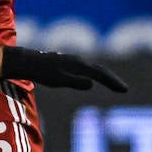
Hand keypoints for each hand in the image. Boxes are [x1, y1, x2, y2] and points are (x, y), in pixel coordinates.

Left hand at [0, 46, 127, 92]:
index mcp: (78, 65)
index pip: (100, 74)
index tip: (124, 90)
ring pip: (93, 69)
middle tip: (123, 89)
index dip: (113, 82)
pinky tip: (92, 79)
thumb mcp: (58, 80)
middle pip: (100, 70)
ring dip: (104, 77)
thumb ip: (75, 82)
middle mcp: (78, 61)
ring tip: (113, 85)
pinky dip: (95, 74)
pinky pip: (86, 69)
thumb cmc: (41, 72)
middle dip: (112, 80)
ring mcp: (72, 62)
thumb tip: (91, 84)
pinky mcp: (67, 64)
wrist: (27, 62)